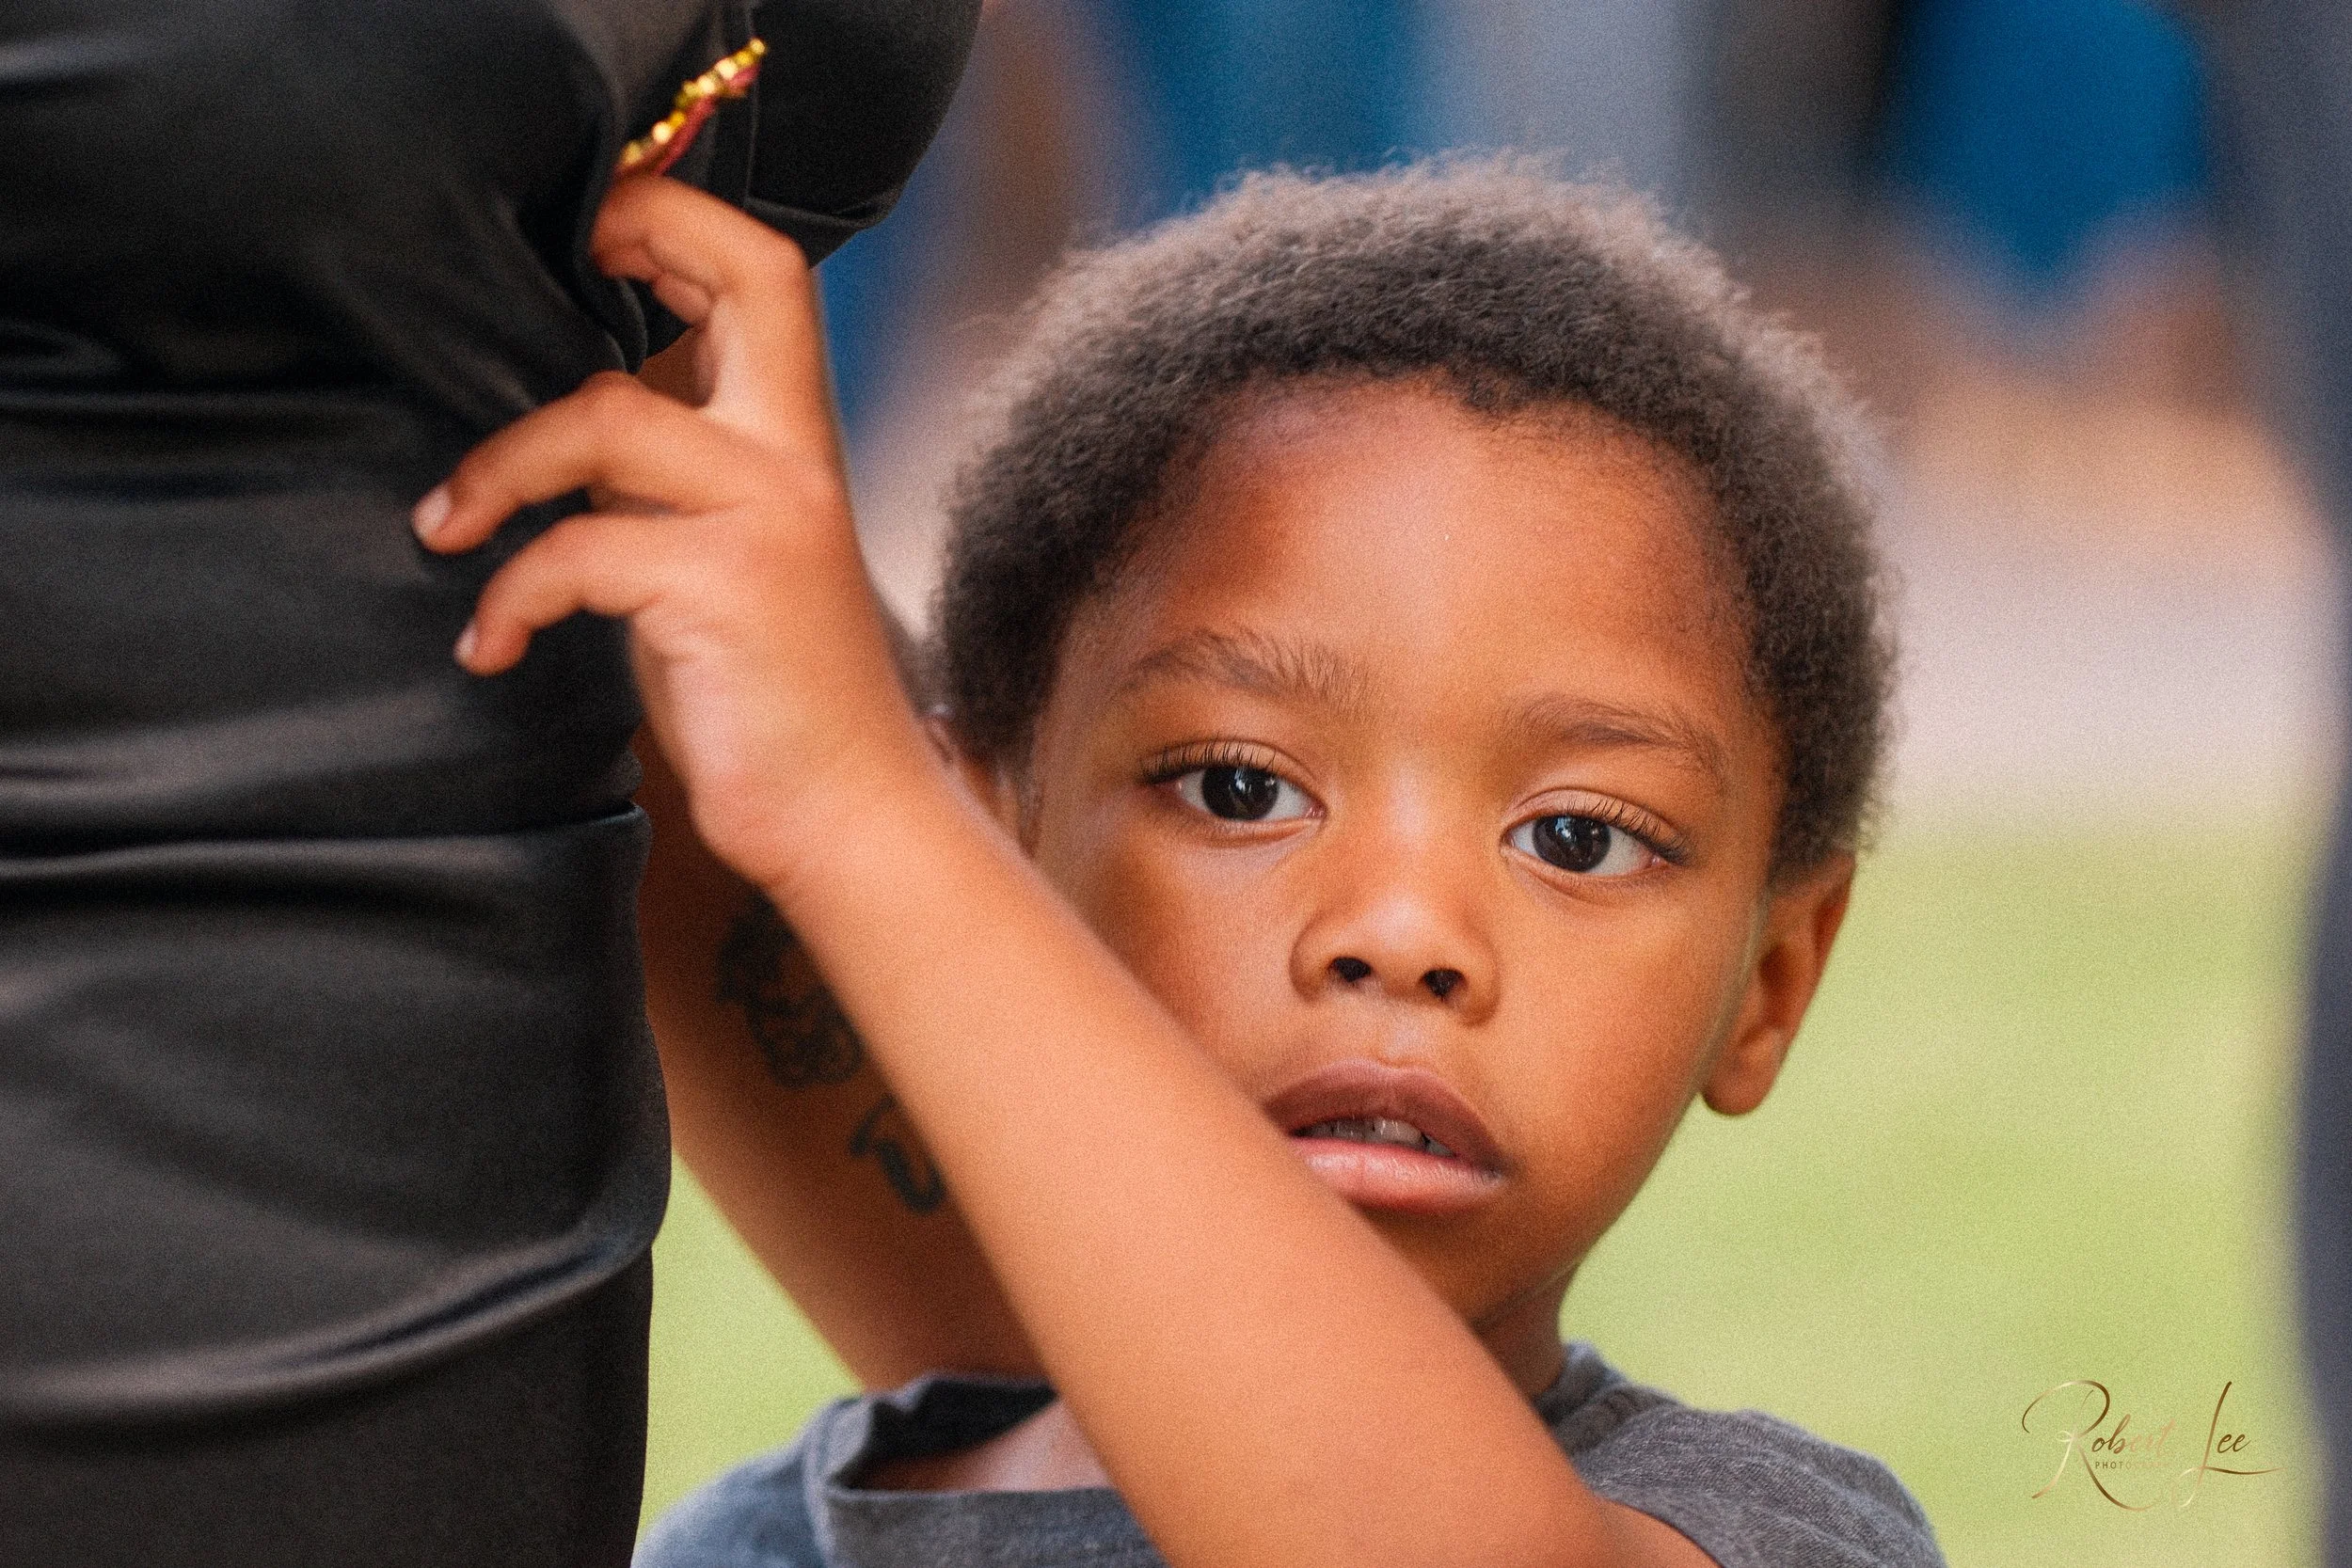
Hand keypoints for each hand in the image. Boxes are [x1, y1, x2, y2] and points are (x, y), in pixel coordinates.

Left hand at [411, 177, 929, 889]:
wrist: (847, 820)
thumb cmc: (772, 701)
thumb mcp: (720, 561)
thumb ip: (669, 483)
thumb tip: (566, 428)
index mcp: (797, 446)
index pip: (767, 278)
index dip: (680, 222)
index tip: (594, 231)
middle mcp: (796, 462)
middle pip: (752, 278)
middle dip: (637, 236)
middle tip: (525, 277)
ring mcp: (767, 520)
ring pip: (607, 416)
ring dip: (498, 469)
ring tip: (444, 529)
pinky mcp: (724, 591)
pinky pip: (575, 551)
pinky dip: (509, 596)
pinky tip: (492, 647)